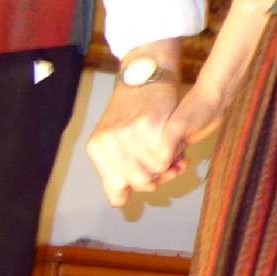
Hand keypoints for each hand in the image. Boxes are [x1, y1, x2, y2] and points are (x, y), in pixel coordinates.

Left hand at [82, 77, 215, 206]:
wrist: (144, 75)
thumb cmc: (132, 112)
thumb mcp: (113, 140)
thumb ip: (117, 169)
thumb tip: (120, 200)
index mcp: (96, 148)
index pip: (116, 193)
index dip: (136, 190)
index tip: (149, 179)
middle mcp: (108, 141)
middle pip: (138, 183)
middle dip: (158, 180)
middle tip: (168, 169)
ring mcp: (129, 133)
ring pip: (153, 172)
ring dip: (169, 169)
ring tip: (176, 159)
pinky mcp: (151, 124)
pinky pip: (164, 157)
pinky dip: (175, 158)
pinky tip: (180, 152)